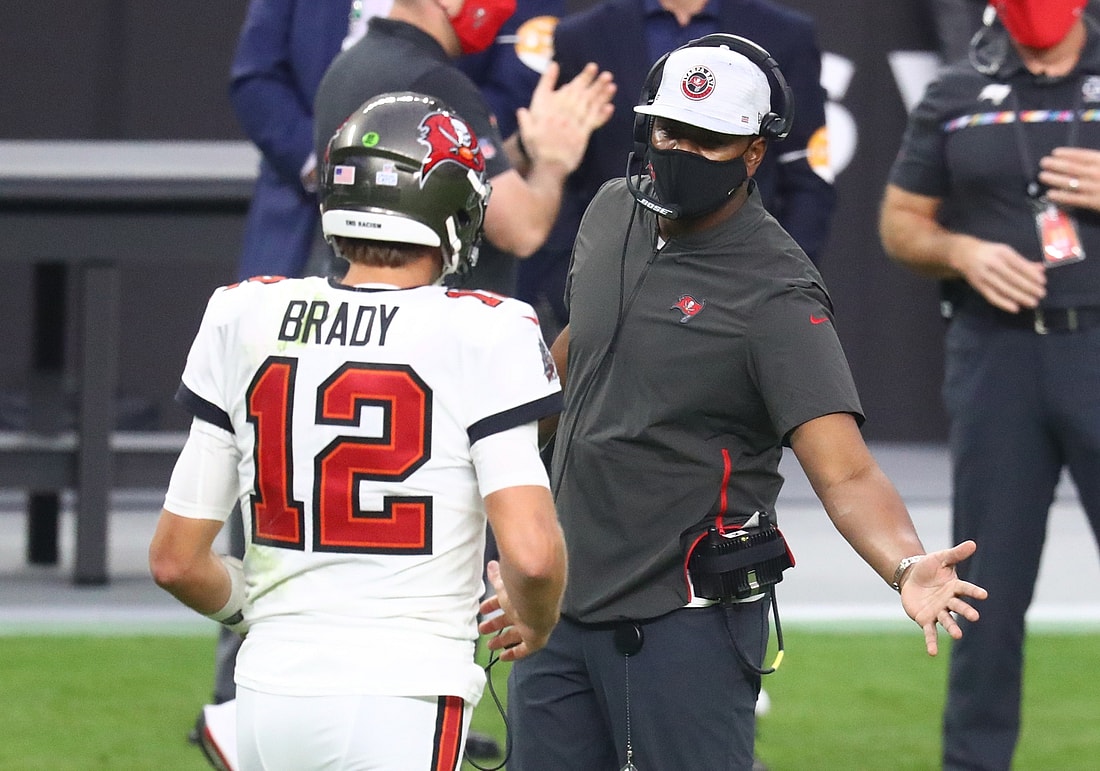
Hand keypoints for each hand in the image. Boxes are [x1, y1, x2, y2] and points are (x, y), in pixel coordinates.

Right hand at [477, 560, 551, 661]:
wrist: (539, 599)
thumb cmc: (521, 587)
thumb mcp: (503, 583)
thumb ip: (497, 577)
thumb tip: (491, 565)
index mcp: (518, 596)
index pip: (505, 600)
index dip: (494, 605)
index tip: (484, 608)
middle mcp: (525, 610)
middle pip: (509, 619)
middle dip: (495, 624)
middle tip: (482, 629)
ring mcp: (531, 624)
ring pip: (514, 634)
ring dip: (501, 640)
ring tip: (489, 645)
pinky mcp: (535, 638)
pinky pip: (524, 649)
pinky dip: (514, 654)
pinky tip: (504, 657)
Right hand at [516, 61, 615, 173]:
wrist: (549, 166)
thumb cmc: (537, 150)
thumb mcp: (526, 133)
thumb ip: (524, 119)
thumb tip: (521, 110)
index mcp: (545, 111)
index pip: (549, 90)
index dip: (550, 77)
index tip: (556, 65)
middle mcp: (560, 113)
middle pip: (575, 92)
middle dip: (586, 79)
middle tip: (595, 69)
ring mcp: (574, 122)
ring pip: (588, 103)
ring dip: (599, 91)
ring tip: (608, 82)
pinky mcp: (583, 133)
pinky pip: (594, 119)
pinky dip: (602, 112)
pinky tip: (609, 106)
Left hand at [898, 540, 987, 655]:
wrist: (911, 578)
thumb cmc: (929, 568)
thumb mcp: (940, 558)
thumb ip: (956, 554)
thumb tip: (973, 544)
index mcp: (954, 587)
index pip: (966, 589)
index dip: (974, 592)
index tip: (984, 595)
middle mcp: (949, 601)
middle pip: (959, 606)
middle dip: (966, 611)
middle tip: (975, 617)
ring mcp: (938, 611)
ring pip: (947, 620)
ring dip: (953, 627)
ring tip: (958, 635)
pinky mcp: (926, 619)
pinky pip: (930, 632)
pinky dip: (931, 642)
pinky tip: (932, 653)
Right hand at [950, 237, 1045, 311]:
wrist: (964, 254)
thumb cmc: (990, 253)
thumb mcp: (1006, 252)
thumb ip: (1023, 262)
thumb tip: (1041, 270)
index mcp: (1002, 253)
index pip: (1019, 265)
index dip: (1031, 274)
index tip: (1043, 282)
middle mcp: (993, 264)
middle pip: (1012, 278)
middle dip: (1028, 287)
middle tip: (1041, 294)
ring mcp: (984, 276)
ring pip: (1004, 288)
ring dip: (1019, 296)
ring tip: (1032, 302)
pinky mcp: (979, 286)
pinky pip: (992, 296)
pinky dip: (1003, 303)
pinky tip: (1015, 308)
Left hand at [1038, 146, 1099, 212]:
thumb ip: (1098, 162)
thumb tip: (1083, 160)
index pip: (1083, 156)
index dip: (1068, 154)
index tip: (1055, 152)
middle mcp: (1098, 173)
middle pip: (1073, 168)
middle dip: (1056, 165)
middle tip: (1043, 163)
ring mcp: (1095, 188)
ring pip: (1070, 182)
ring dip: (1054, 179)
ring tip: (1042, 176)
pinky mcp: (1094, 203)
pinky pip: (1074, 199)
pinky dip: (1061, 196)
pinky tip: (1050, 194)